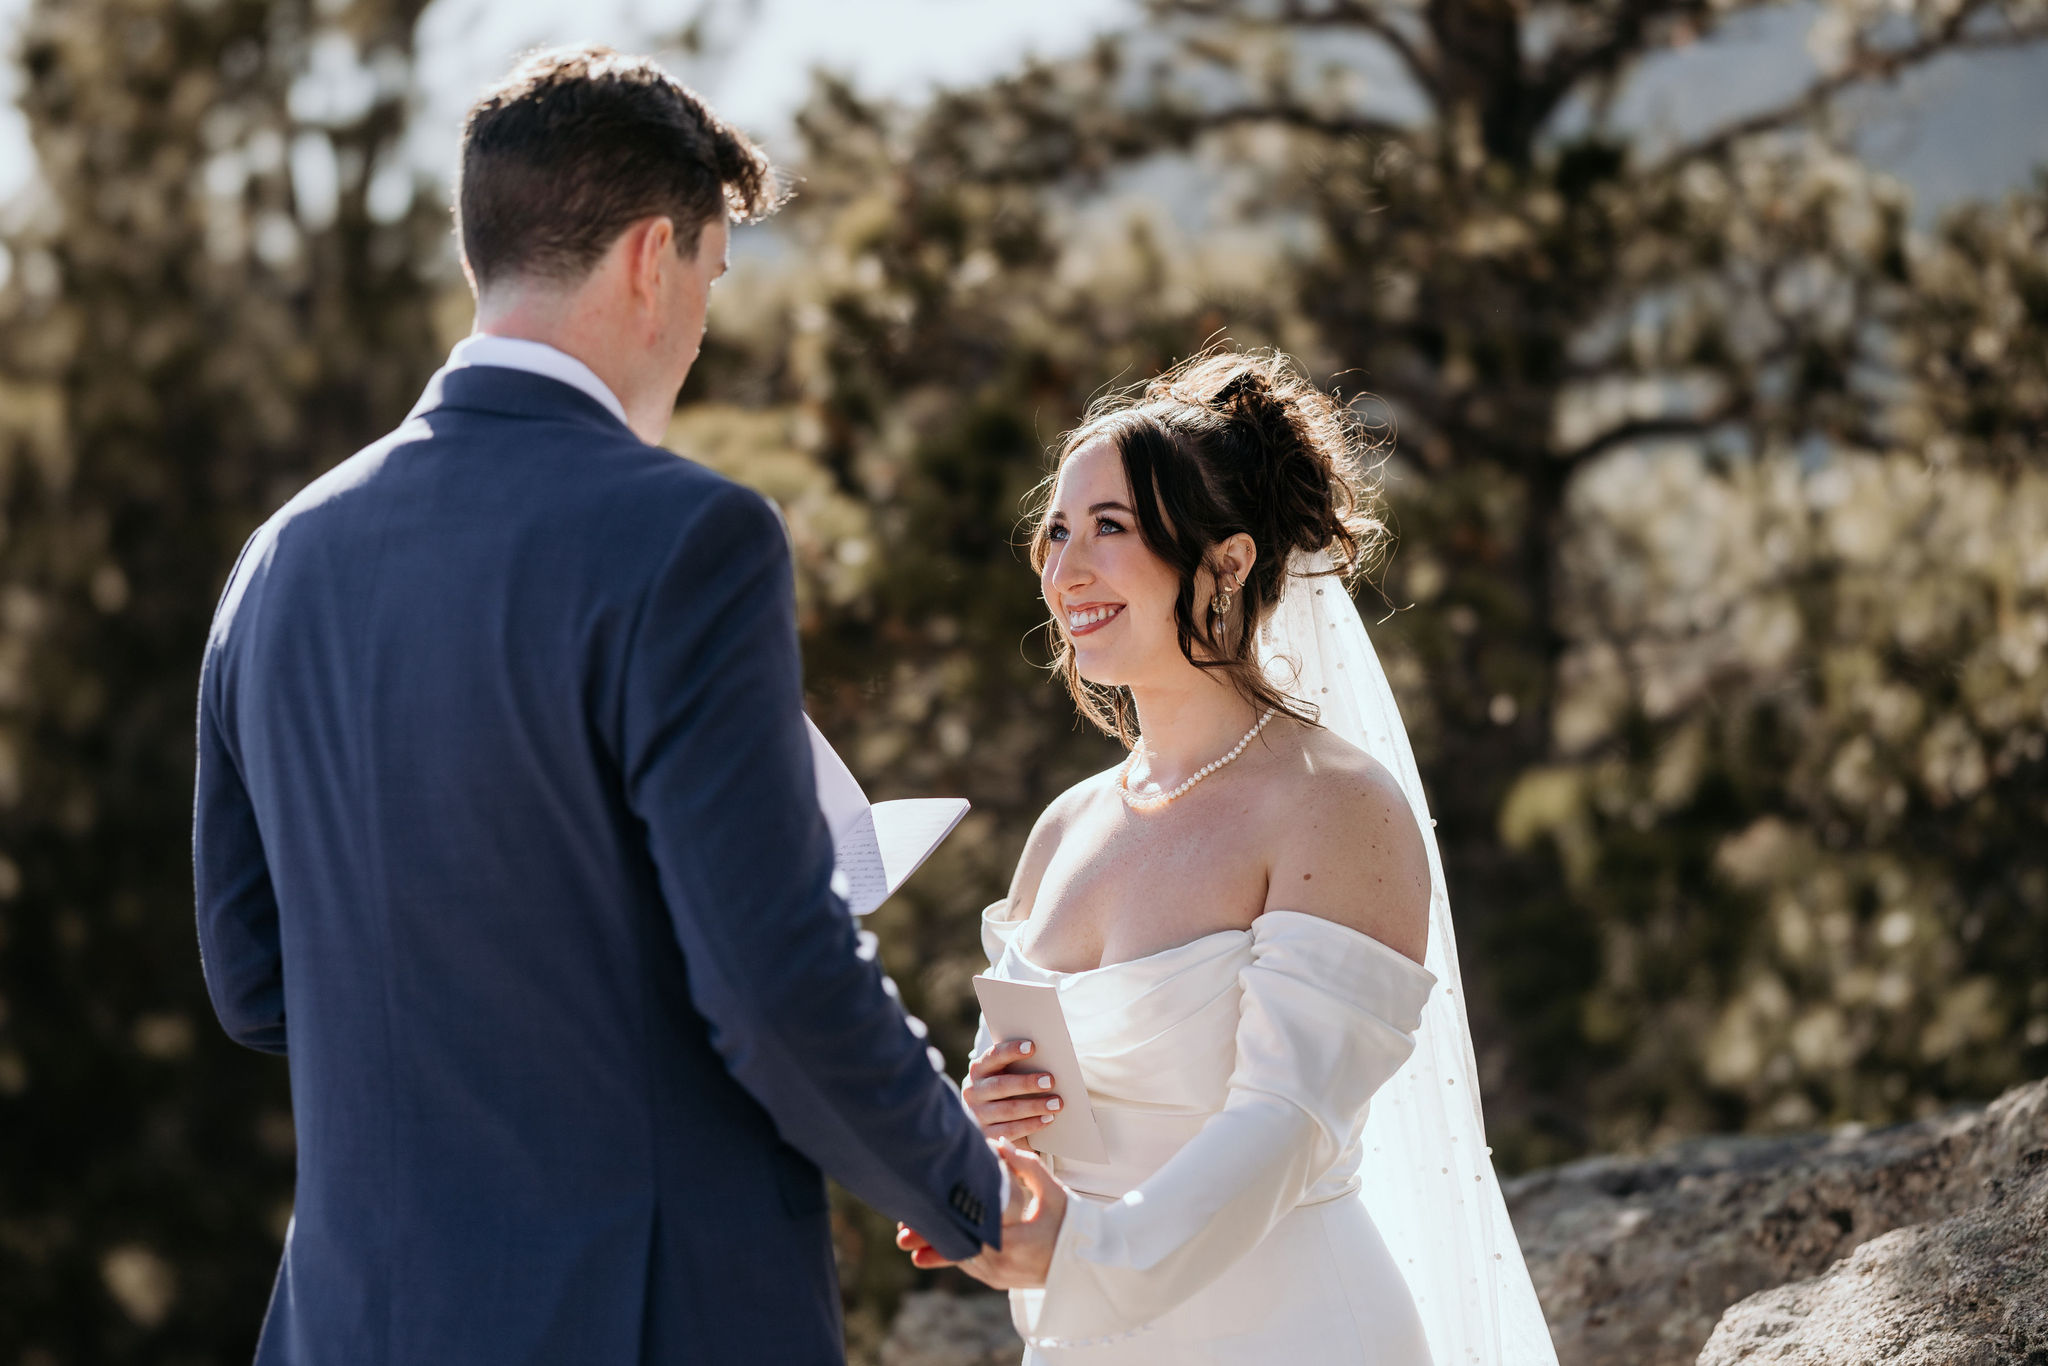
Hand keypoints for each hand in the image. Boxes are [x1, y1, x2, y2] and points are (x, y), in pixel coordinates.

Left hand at [899, 1139, 1067, 1288]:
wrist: (1086, 1261)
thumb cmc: (1071, 1221)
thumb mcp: (1053, 1191)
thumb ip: (1025, 1165)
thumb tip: (998, 1142)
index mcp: (1014, 1243)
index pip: (970, 1231)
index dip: (944, 1220)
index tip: (924, 1206)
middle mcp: (1002, 1266)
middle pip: (957, 1248)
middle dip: (931, 1237)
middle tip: (902, 1228)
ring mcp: (998, 1277)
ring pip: (959, 1258)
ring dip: (938, 1245)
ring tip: (910, 1231)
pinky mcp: (996, 1281)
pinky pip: (968, 1264)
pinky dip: (952, 1251)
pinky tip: (933, 1240)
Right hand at [963, 1038, 1061, 1142]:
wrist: (988, 1119)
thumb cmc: (1006, 1088)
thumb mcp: (1005, 1074)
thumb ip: (1019, 1065)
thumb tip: (1047, 1057)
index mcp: (978, 1069)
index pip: (993, 1056)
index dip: (1011, 1050)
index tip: (1032, 1046)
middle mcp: (973, 1091)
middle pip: (1001, 1085)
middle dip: (1027, 1083)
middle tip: (1051, 1080)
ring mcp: (978, 1114)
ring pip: (1008, 1110)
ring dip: (1035, 1106)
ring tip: (1057, 1103)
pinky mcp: (986, 1135)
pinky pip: (1010, 1130)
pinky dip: (1031, 1124)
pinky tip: (1048, 1119)